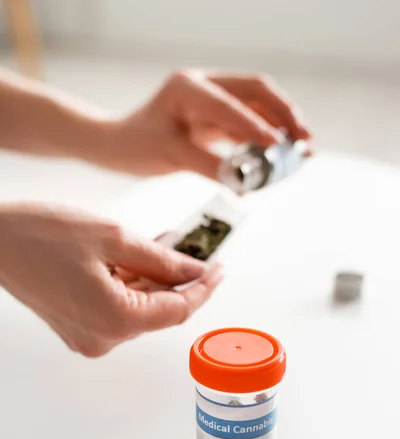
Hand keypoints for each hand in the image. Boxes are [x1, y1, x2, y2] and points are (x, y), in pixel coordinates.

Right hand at [0, 204, 222, 356]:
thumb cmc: (40, 234)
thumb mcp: (114, 237)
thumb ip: (162, 259)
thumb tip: (194, 271)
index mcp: (115, 320)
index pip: (178, 309)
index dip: (204, 288)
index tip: (220, 268)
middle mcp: (103, 339)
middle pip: (160, 310)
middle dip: (179, 279)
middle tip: (195, 248)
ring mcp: (89, 337)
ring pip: (140, 308)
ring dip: (155, 279)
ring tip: (166, 245)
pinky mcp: (79, 328)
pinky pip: (119, 308)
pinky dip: (133, 285)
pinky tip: (140, 258)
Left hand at [106, 69, 312, 179]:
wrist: (119, 144)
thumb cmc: (136, 146)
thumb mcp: (171, 156)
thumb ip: (209, 166)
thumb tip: (245, 184)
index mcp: (187, 86)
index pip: (230, 103)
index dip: (256, 125)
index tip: (278, 146)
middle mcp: (204, 83)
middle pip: (256, 91)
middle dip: (284, 115)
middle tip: (305, 141)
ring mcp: (212, 96)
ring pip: (257, 104)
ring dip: (281, 124)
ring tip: (303, 148)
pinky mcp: (216, 113)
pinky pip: (249, 121)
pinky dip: (267, 136)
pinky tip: (281, 153)